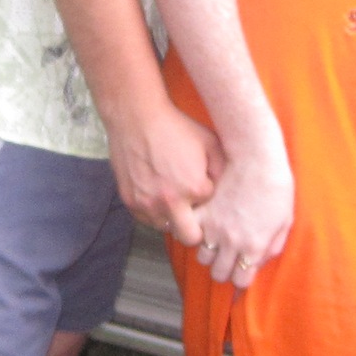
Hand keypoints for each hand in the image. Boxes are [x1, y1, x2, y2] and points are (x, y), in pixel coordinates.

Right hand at [109, 98, 222, 242]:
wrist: (136, 117)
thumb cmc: (175, 127)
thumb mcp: (210, 142)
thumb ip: (222, 169)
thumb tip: (225, 189)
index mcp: (194, 188)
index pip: (210, 210)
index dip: (206, 197)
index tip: (202, 186)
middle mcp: (170, 202)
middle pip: (190, 238)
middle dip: (195, 230)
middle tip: (194, 214)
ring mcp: (147, 204)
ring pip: (166, 229)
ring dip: (172, 218)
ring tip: (172, 197)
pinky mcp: (130, 202)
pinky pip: (146, 219)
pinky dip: (153, 212)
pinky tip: (156, 192)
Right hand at [187, 144, 293, 288]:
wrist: (256, 158)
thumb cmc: (276, 187)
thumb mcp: (285, 222)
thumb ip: (272, 248)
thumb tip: (259, 263)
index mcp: (254, 247)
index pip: (240, 281)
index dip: (241, 278)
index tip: (241, 270)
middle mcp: (232, 243)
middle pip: (218, 274)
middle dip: (224, 269)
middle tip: (229, 257)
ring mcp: (213, 228)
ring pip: (202, 258)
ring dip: (209, 252)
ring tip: (216, 241)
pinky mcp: (201, 212)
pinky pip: (191, 233)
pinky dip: (196, 233)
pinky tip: (203, 226)